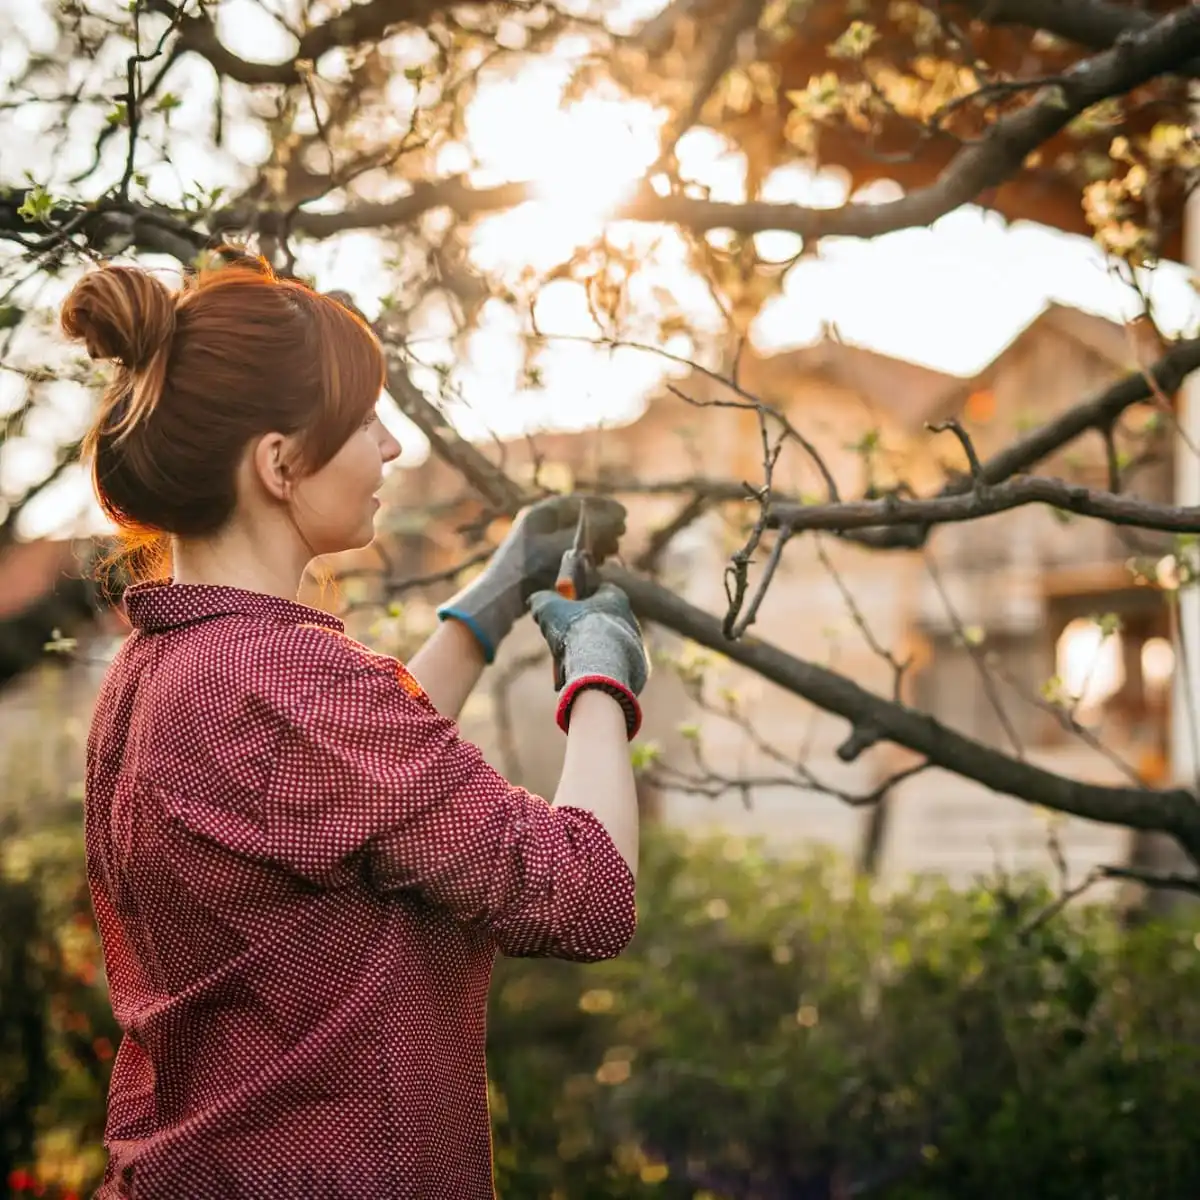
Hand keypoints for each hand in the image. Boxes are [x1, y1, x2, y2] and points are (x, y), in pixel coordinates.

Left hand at [436, 494, 625, 662]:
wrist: (500, 597)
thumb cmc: (530, 569)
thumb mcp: (565, 546)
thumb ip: (592, 530)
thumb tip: (616, 518)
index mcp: (540, 513)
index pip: (577, 502)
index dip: (603, 507)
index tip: (624, 514)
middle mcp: (538, 524)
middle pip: (577, 518)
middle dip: (602, 525)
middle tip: (622, 532)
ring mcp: (537, 542)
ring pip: (574, 535)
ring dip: (596, 540)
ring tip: (613, 550)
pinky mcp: (539, 560)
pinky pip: (567, 550)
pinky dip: (585, 553)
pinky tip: (597, 563)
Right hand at [529, 582, 648, 738]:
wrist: (602, 671)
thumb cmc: (577, 633)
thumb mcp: (549, 609)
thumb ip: (542, 600)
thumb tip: (536, 600)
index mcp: (615, 598)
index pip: (598, 589)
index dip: (578, 598)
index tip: (562, 609)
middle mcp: (630, 619)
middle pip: (600, 621)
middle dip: (581, 631)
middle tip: (562, 644)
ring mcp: (636, 645)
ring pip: (606, 646)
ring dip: (588, 654)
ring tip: (569, 666)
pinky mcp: (638, 670)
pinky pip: (614, 668)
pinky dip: (599, 672)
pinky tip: (583, 678)